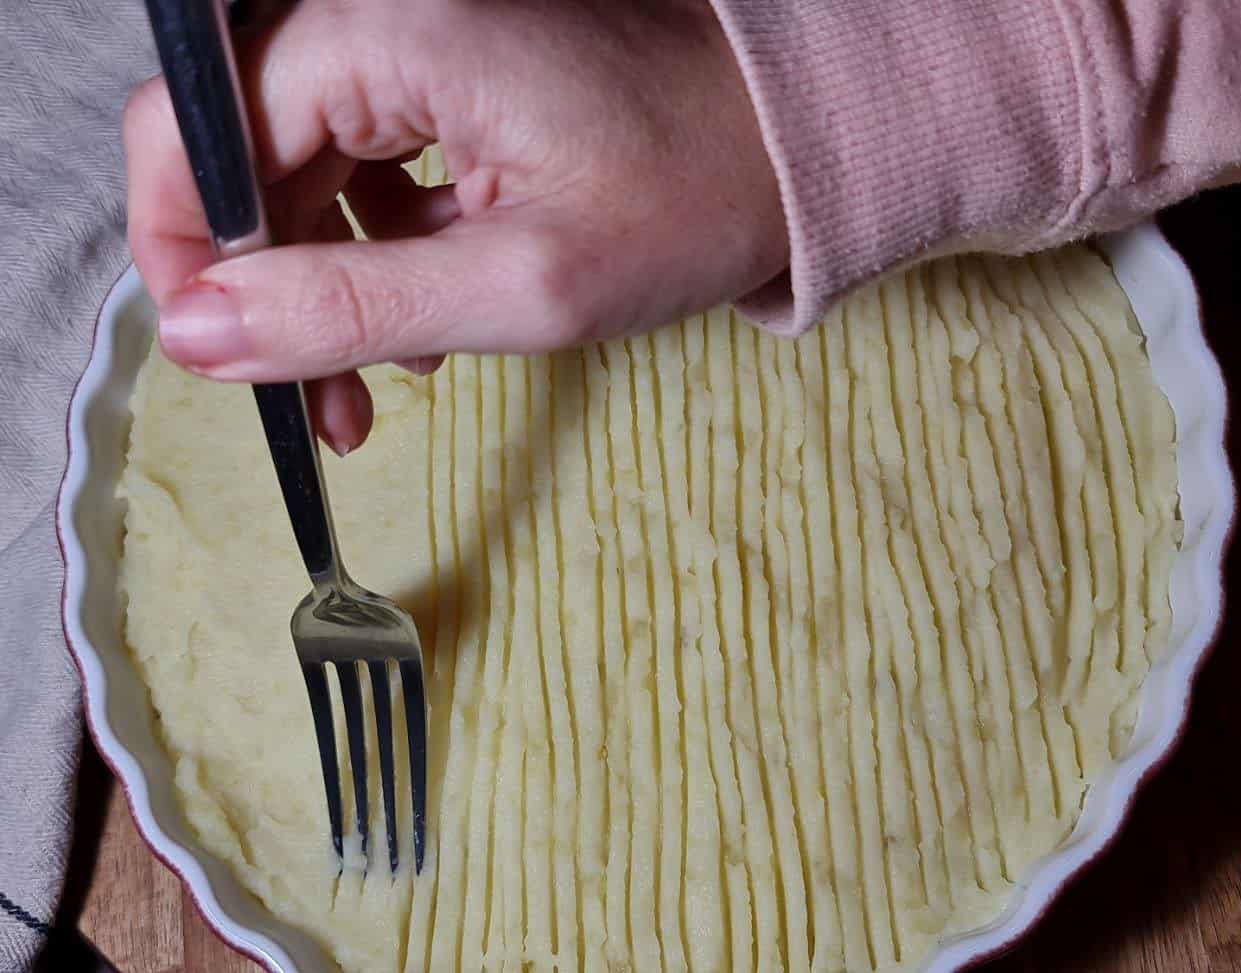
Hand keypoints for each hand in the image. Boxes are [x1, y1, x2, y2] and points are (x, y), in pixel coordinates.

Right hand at [123, 0, 786, 452]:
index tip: (227, 359)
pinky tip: (420, 317)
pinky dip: (368, 252)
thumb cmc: (688, 201)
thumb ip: (349, 307)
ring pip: (297, 168)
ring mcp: (413, 42)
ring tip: (376, 380)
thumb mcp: (522, 284)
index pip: (201, 126)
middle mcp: (385, 15)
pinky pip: (357, 166)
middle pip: (244, 151)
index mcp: (394, 31)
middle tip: (314, 403)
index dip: (186, 251)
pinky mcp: (442, 78)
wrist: (788, 153)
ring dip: (317, 282)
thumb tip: (197, 334)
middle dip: (262, 287)